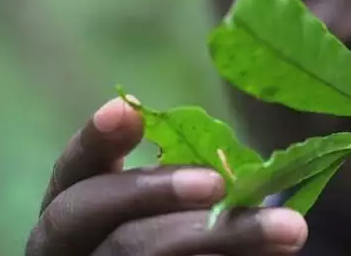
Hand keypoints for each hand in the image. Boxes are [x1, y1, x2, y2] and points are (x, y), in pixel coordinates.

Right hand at [26, 97, 307, 255]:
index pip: (72, 168)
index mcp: (78, 207)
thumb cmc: (176, 237)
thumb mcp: (176, 209)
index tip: (127, 109)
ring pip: (130, 252)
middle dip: (153, 189)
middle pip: (86, 211)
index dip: (95, 139)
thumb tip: (253, 177)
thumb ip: (194, 189)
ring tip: (285, 229)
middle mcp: (65, 243)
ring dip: (208, 233)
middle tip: (217, 183)